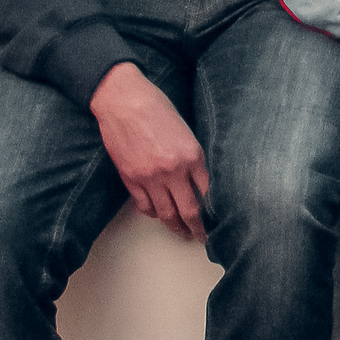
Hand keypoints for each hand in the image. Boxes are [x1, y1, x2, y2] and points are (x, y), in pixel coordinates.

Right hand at [89, 61, 209, 240]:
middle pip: (189, 209)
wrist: (124, 101)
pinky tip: (158, 214)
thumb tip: (198, 179)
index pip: (207, 192)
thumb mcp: (186, 131)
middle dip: (197, 227)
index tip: (216, 217)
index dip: (212, 208)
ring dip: (175, 226)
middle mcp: (173, 170)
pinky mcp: (130, 179)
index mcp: (192, 155)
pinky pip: (144, 205)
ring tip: (182, 233)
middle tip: (202, 237)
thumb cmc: (158, 108)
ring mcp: (150, 177)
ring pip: (165, 213)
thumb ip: (193, 156)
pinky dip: (152, 213)